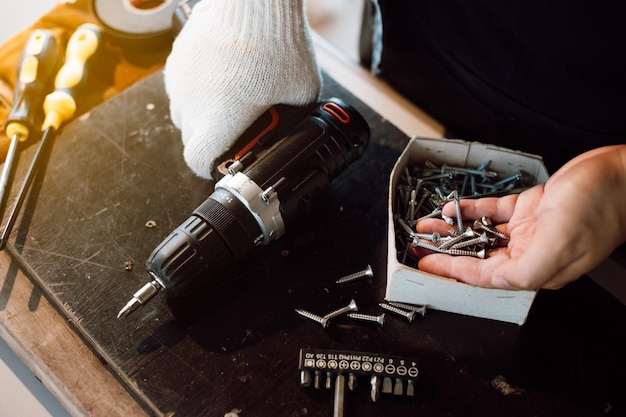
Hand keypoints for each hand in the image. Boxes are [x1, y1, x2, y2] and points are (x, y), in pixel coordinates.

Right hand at [164, 0, 319, 178]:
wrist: (256, 5)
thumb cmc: (278, 48)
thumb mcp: (301, 94)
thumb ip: (293, 115)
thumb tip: (295, 120)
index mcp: (218, 123)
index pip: (198, 161)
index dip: (210, 166)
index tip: (221, 163)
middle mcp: (192, 105)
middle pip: (190, 138)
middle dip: (209, 140)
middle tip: (232, 131)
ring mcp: (181, 80)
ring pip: (183, 111)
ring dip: (200, 114)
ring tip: (227, 102)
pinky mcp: (178, 57)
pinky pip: (182, 84)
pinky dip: (196, 88)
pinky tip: (220, 77)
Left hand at [416, 145, 625, 289]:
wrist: (622, 173)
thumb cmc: (601, 206)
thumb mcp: (560, 243)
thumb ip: (526, 269)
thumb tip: (495, 280)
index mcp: (537, 268)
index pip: (484, 276)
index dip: (451, 271)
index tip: (426, 266)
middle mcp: (530, 251)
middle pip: (477, 256)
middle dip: (445, 251)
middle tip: (419, 244)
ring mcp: (529, 229)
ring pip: (481, 233)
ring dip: (453, 229)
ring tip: (427, 224)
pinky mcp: (530, 208)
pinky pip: (492, 212)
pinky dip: (471, 209)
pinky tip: (452, 206)